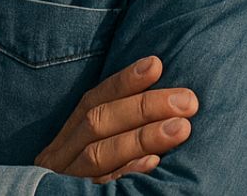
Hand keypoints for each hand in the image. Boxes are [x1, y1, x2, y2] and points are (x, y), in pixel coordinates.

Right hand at [34, 55, 197, 182]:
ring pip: (98, 154)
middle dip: (143, 107)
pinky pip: (100, 190)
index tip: (157, 64)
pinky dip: (126, 175)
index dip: (123, 82)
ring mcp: (66, 183)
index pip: (91, 102)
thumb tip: (158, 104)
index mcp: (63, 142)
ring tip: (182, 128)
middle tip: (187, 100)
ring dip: (142, 137)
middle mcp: (59, 159)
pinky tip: (153, 166)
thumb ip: (107, 136)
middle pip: (97, 123)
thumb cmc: (77, 190)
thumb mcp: (83, 159)